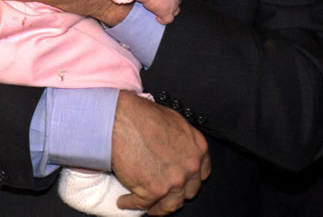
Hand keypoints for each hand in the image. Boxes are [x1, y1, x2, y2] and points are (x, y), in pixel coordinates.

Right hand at [112, 91, 209, 214]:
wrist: (121, 119)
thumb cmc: (143, 115)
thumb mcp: (175, 122)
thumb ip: (184, 142)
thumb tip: (179, 152)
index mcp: (198, 149)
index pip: (201, 174)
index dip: (190, 179)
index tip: (182, 182)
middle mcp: (190, 167)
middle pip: (187, 192)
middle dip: (175, 193)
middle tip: (164, 192)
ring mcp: (172, 181)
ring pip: (169, 205)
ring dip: (158, 207)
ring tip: (148, 205)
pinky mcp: (152, 191)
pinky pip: (142, 205)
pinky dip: (131, 203)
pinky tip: (125, 200)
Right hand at [132, 0, 181, 24]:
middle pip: (178, 1)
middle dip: (172, 2)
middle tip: (164, 3)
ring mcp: (173, 4)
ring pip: (175, 11)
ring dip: (169, 11)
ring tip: (161, 11)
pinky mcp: (167, 12)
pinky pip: (168, 20)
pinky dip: (163, 20)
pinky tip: (157, 18)